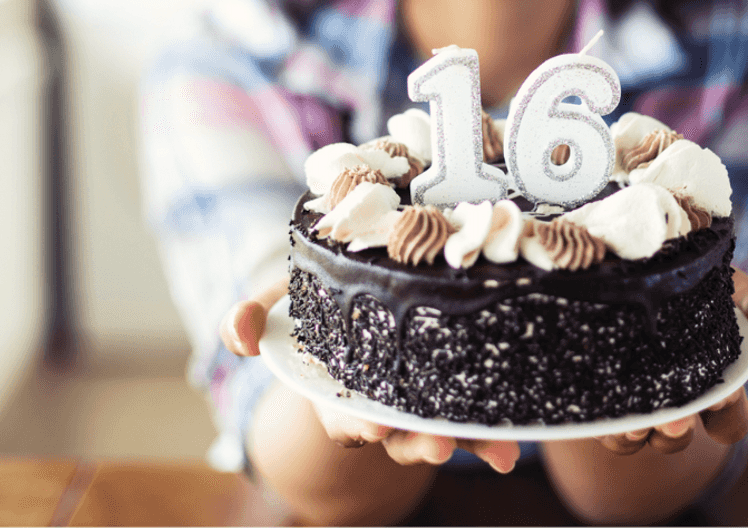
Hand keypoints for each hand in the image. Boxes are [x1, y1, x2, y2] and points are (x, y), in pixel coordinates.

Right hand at [221, 279, 520, 472]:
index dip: (356, 425)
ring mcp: (418, 405)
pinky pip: (473, 421)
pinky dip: (493, 440)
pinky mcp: (453, 394)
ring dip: (467, 444)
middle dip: (418, 444)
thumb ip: (251, 315)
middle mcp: (380, 409)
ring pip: (440, 433)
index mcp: (338, 394)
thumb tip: (235, 335)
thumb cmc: (318, 304)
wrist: (360, 296)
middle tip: (438, 445)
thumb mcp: (282, 302)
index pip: (345, 420)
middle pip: (399, 438)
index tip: (371, 426)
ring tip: (497, 450)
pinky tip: (513, 451)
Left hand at [595, 268, 747, 454]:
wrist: (631, 268)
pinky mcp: (595, 389)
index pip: (729, 419)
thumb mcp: (728, 288)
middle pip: (679, 437)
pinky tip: (602, 410)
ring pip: (635, 438)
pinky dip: (602, 420)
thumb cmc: (691, 285)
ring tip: (633, 422)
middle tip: (673, 422)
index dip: (728, 415)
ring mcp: (631, 401)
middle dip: (677, 433)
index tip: (723, 396)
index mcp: (711, 386)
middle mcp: (672, 404)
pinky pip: (597, 421)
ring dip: (635, 435)